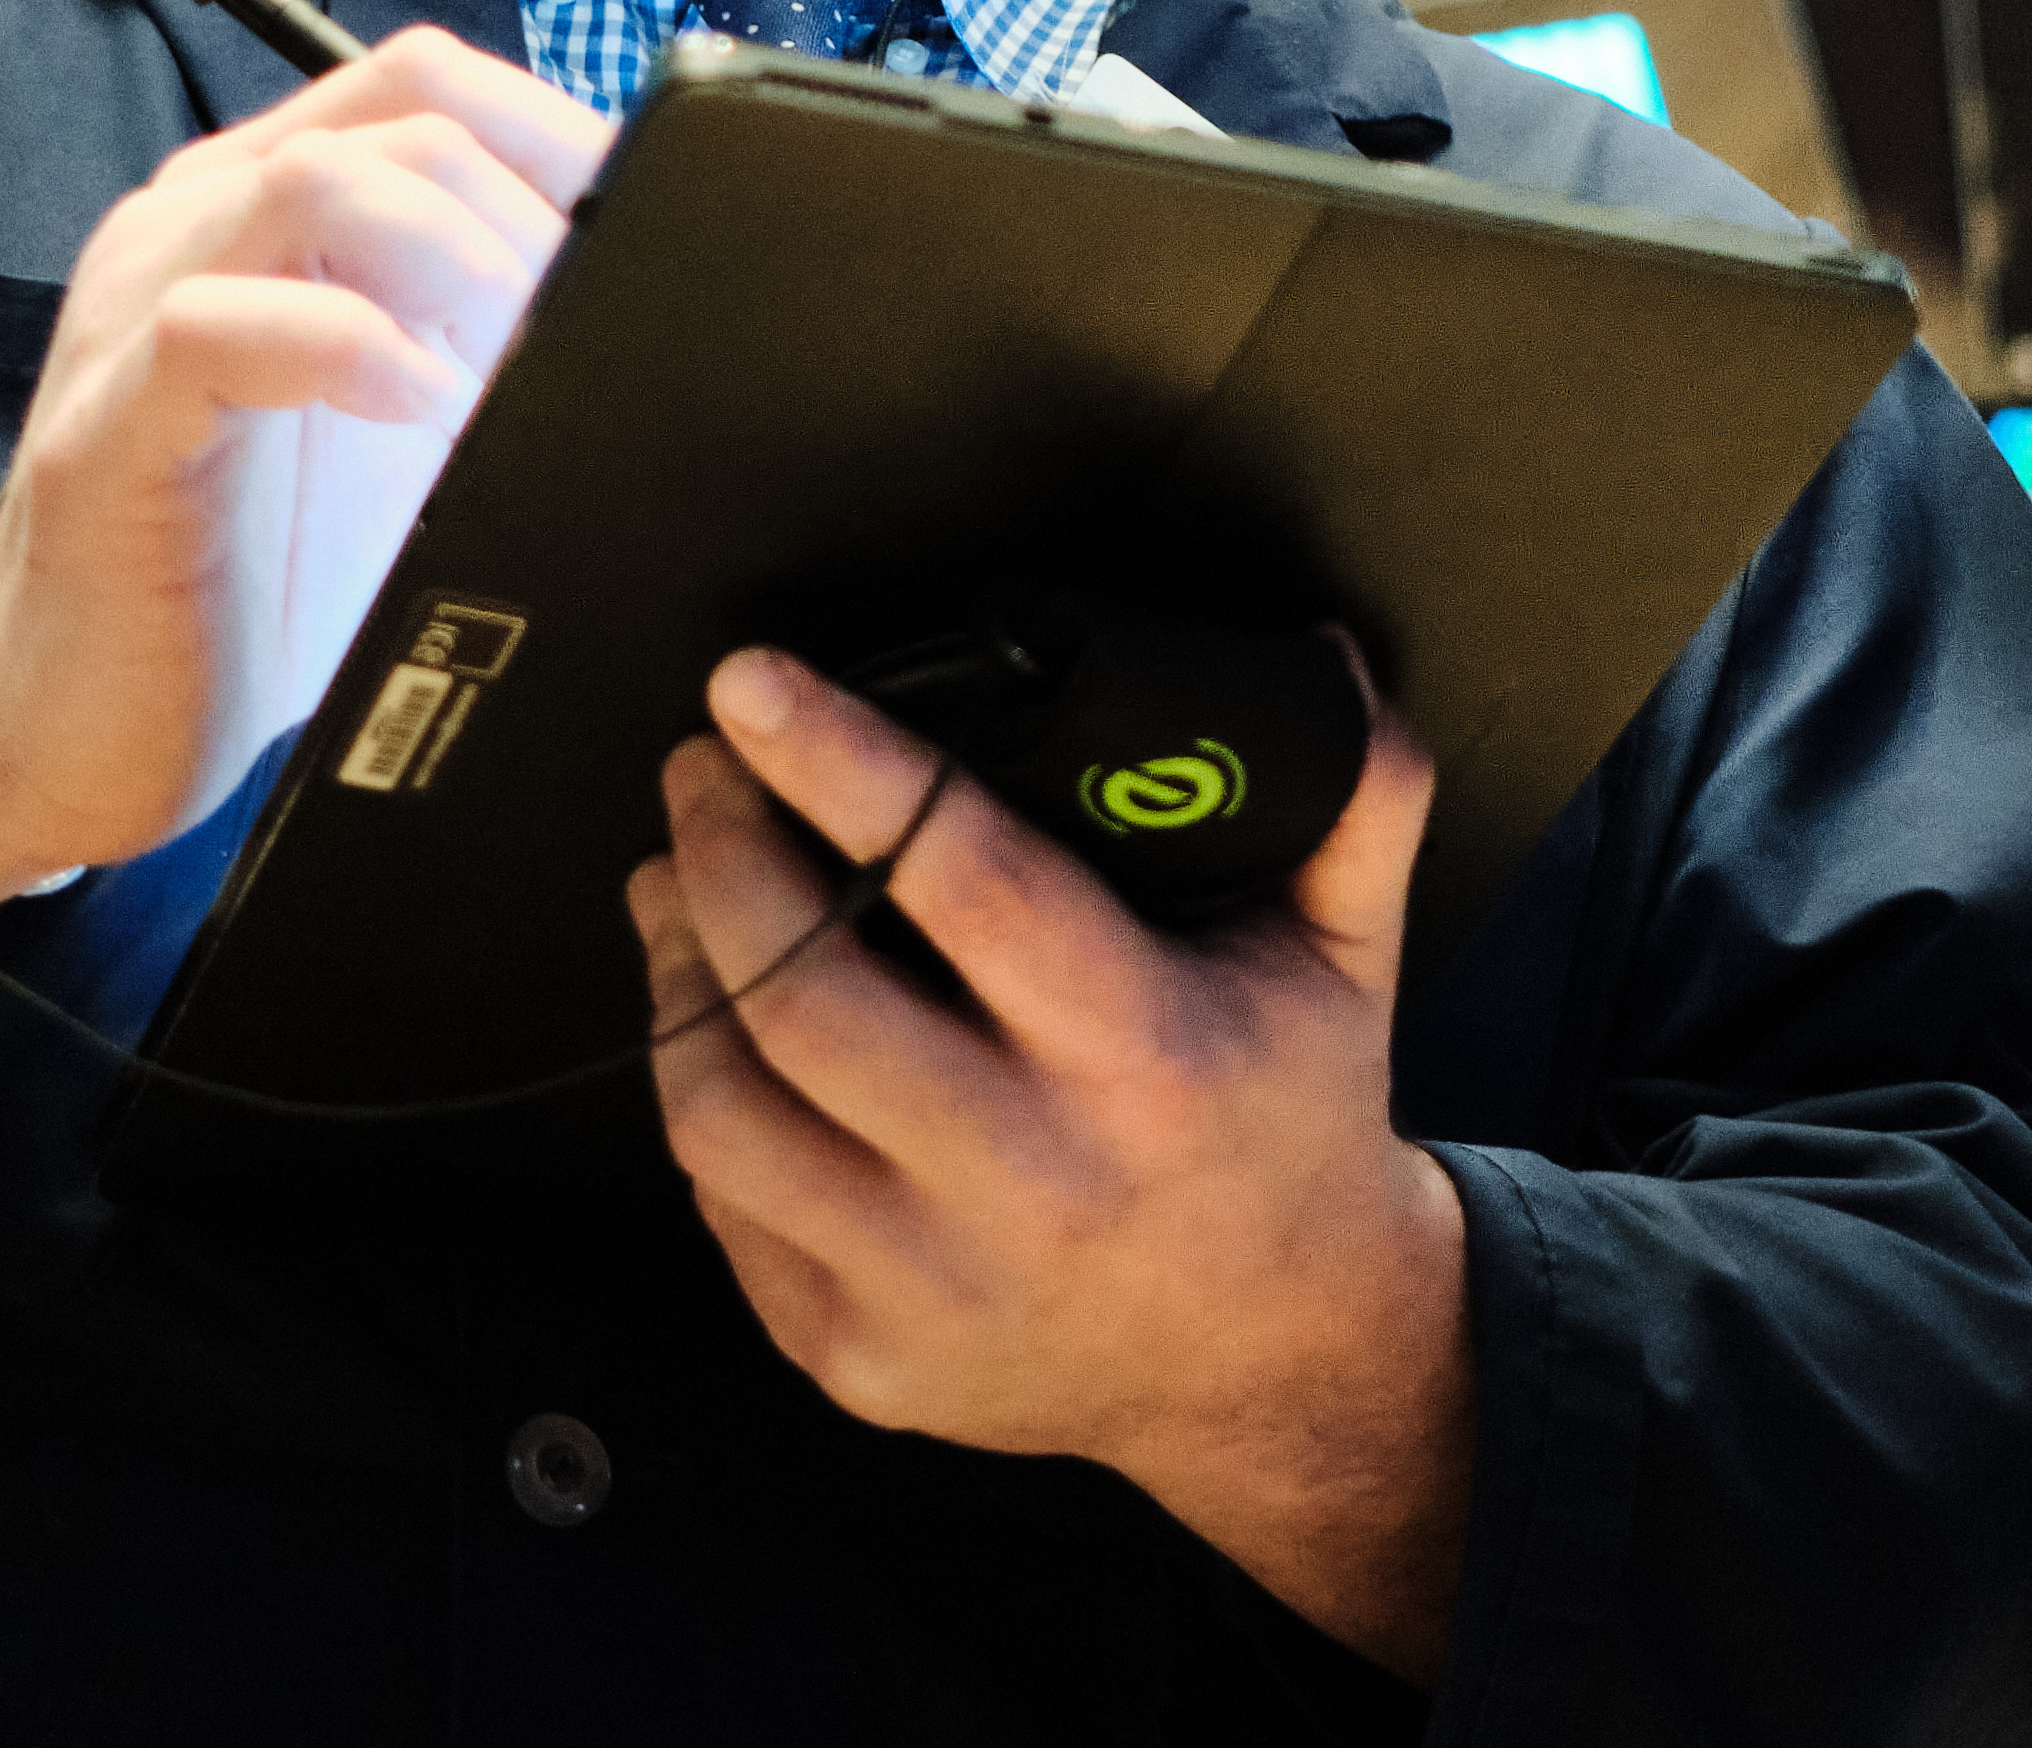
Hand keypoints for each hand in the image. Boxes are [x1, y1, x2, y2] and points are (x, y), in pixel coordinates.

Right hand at [0, 27, 608, 894]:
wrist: (61, 721)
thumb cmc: (240, 578)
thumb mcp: (397, 433)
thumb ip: (479, 344)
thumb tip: (647, 312)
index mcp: (264, 206)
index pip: (429, 83)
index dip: (560, 134)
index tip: (653, 228)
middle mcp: (196, 225)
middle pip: (403, 113)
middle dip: (535, 211)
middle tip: (600, 327)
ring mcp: (135, 311)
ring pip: (316, 183)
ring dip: (460, 265)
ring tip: (518, 368)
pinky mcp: (104, 427)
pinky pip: (214, 324)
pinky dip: (349, 351)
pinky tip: (417, 414)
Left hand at [628, 642, 1474, 1676]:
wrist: (1277, 1368)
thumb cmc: (1287, 1131)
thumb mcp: (1349, 964)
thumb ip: (1356, 802)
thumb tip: (1327, 663)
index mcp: (1144, 1059)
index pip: (963, 882)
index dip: (842, 766)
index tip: (753, 682)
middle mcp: (1028, 1179)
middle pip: (803, 992)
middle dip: (719, 850)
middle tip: (699, 765)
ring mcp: (931, 1287)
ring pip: (723, 1112)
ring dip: (677, 969)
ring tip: (675, 880)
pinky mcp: (861, 1359)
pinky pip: (723, 1209)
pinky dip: (696, 1092)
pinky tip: (709, 1019)